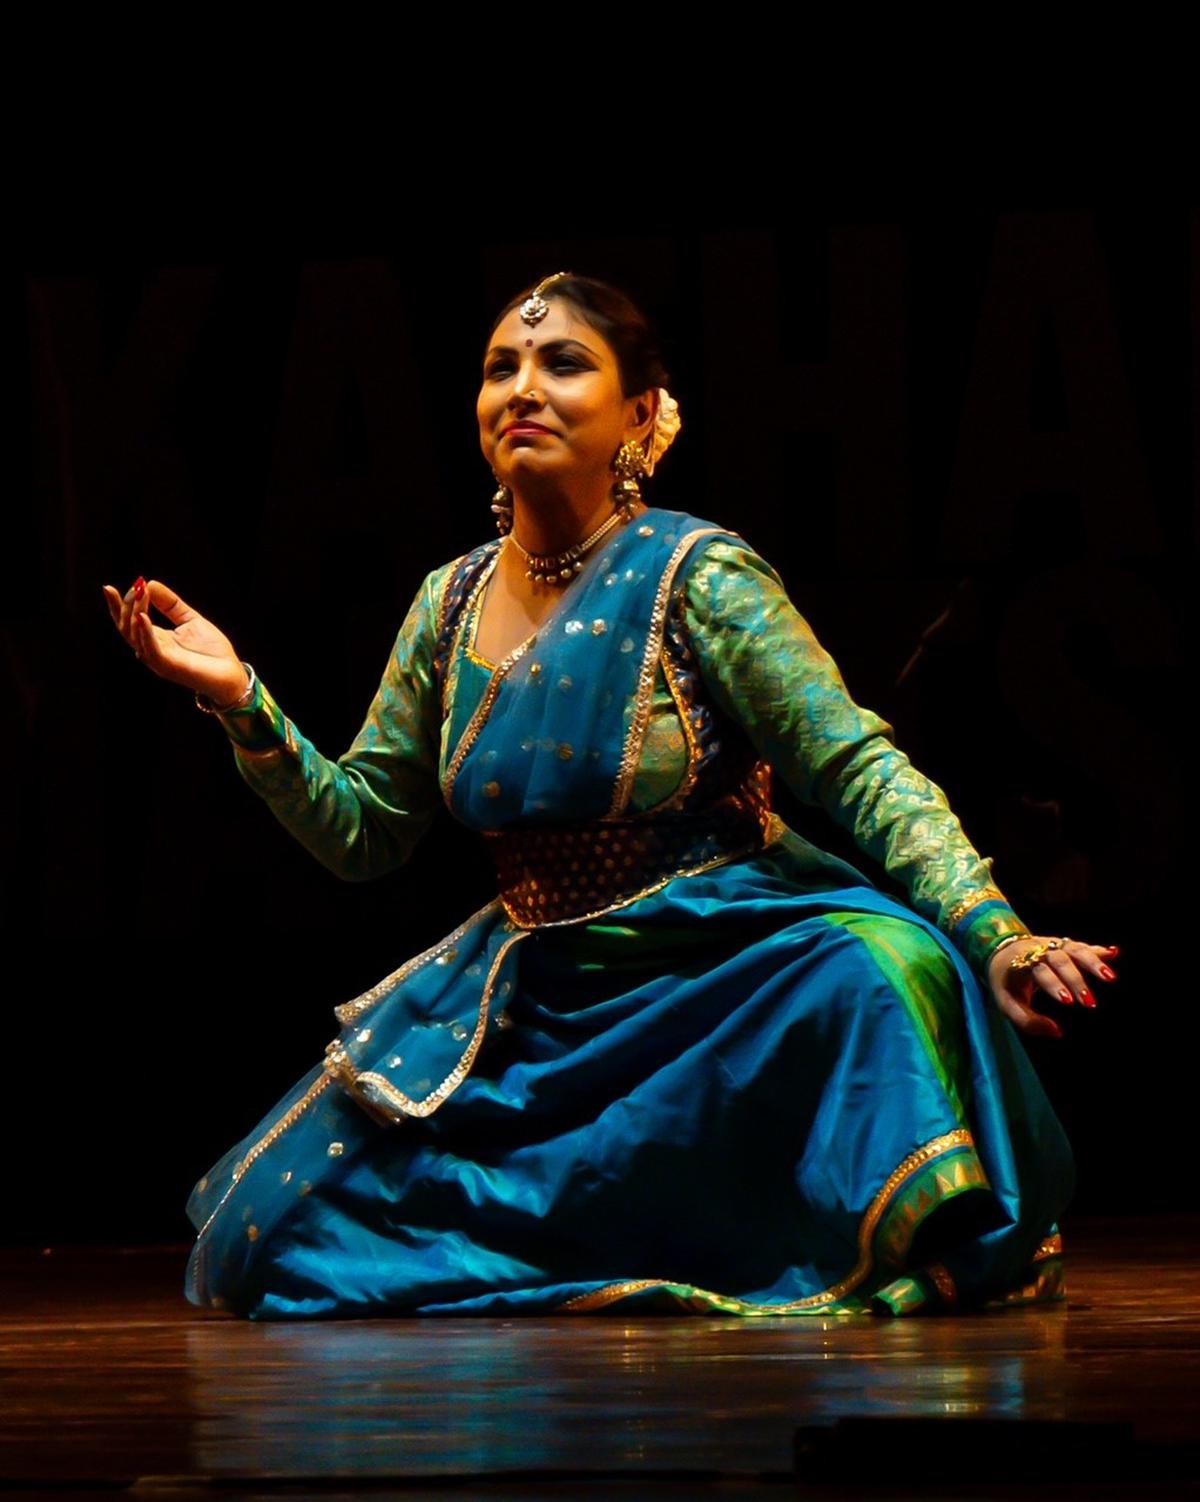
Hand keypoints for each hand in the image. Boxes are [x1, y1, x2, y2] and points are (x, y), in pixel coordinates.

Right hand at [101, 576, 248, 706]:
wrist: (231, 674)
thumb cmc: (211, 651)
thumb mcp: (190, 619)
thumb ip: (170, 604)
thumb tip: (150, 583)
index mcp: (154, 639)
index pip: (128, 621)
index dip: (116, 606)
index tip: (108, 588)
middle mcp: (151, 650)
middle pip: (126, 627)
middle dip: (125, 605)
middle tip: (135, 587)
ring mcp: (157, 660)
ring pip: (134, 636)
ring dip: (134, 612)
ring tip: (140, 593)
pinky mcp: (167, 667)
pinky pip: (150, 649)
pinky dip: (144, 632)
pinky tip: (142, 616)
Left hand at [987, 934, 1118, 1039]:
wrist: (1002, 951)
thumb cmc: (1006, 982)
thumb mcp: (1007, 1003)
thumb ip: (1028, 1021)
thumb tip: (1057, 1032)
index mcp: (1020, 963)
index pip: (1039, 972)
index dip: (1053, 985)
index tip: (1068, 1001)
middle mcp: (1038, 950)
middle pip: (1060, 961)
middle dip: (1076, 980)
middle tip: (1090, 1002)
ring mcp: (1053, 944)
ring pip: (1074, 949)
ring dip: (1093, 962)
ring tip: (1111, 977)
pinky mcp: (1065, 945)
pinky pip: (1082, 946)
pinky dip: (1098, 950)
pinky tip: (1115, 952)